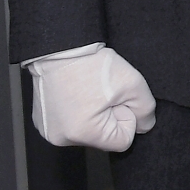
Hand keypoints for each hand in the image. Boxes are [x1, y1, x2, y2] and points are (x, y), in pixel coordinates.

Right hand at [25, 43, 156, 151]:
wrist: (60, 48)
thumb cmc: (90, 64)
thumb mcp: (132, 85)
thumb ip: (145, 111)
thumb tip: (143, 127)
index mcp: (83, 133)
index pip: (122, 141)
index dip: (126, 117)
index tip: (116, 99)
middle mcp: (61, 138)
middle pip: (104, 138)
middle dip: (110, 116)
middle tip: (101, 92)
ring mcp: (49, 131)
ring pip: (89, 131)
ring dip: (94, 115)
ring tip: (88, 91)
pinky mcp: (43, 122)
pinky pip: (72, 125)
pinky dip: (78, 113)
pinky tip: (76, 94)